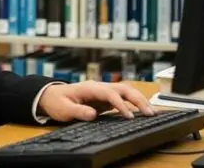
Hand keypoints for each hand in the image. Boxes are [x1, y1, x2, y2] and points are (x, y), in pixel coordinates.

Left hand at [37, 81, 154, 121]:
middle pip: (123, 89)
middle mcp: (99, 87)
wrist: (51, 96)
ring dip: (139, 100)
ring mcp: (103, 91)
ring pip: (126, 91)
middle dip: (138, 100)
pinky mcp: (105, 97)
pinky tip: (143, 111)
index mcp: (90, 87)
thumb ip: (78, 111)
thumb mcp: (64, 109)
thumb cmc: (57, 102)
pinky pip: (124, 98)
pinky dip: (135, 103)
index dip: (121, 104)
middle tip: (150, 113)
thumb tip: (92, 114)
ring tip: (151, 112)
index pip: (110, 93)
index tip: (130, 116)